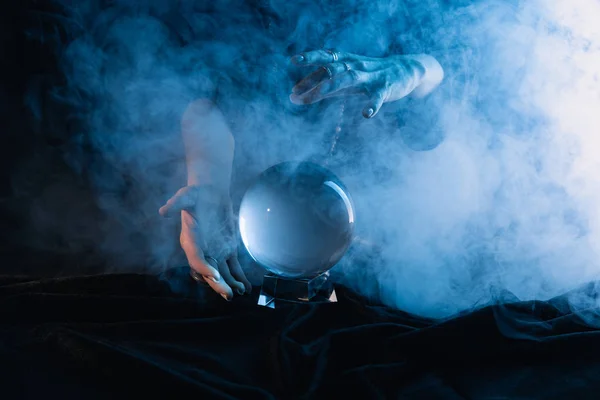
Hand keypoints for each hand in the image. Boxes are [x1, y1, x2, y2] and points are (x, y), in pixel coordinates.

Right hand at [159, 185, 251, 300]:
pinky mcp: (228, 250)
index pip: (196, 259)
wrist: (209, 192)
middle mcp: (202, 251)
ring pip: (223, 273)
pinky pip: (234, 267)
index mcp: (190, 241)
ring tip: (241, 292)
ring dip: (231, 284)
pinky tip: (247, 288)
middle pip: (209, 271)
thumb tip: (163, 211)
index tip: (215, 275)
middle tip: (229, 295)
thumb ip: (176, 204)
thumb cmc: (195, 194)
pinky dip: (240, 277)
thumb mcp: (185, 195)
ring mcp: (215, 252)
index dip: (204, 268)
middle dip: (218, 285)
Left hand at [289, 50, 443, 117]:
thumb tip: (296, 97)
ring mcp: (370, 76)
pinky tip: (367, 115)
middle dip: (312, 80)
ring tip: (316, 96)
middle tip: (295, 92)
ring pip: (348, 78)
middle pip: (331, 69)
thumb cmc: (370, 75)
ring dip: (330, 87)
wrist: (405, 70)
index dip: (310, 58)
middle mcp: (355, 66)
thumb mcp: (346, 79)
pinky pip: (377, 96)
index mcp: (346, 62)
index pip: (325, 59)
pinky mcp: (385, 88)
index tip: (293, 60)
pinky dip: (373, 105)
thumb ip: (325, 87)